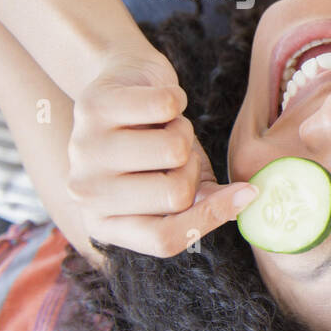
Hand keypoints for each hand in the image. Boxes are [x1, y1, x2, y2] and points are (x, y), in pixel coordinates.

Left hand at [66, 50, 256, 256]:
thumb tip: (246, 199)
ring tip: (162, 125)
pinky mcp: (91, 107)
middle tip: (174, 151)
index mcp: (105, 222)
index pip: (165, 239)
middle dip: (192, 165)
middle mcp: (85, 193)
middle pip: (175, 195)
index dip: (211, 218)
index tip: (246, 193)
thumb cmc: (154, 142)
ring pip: (174, 150)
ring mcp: (83, 151)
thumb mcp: (180, 182)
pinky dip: (176, 98)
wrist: (118, 91)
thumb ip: (206, 202)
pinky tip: (156, 100)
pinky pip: (165, 107)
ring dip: (183, 130)